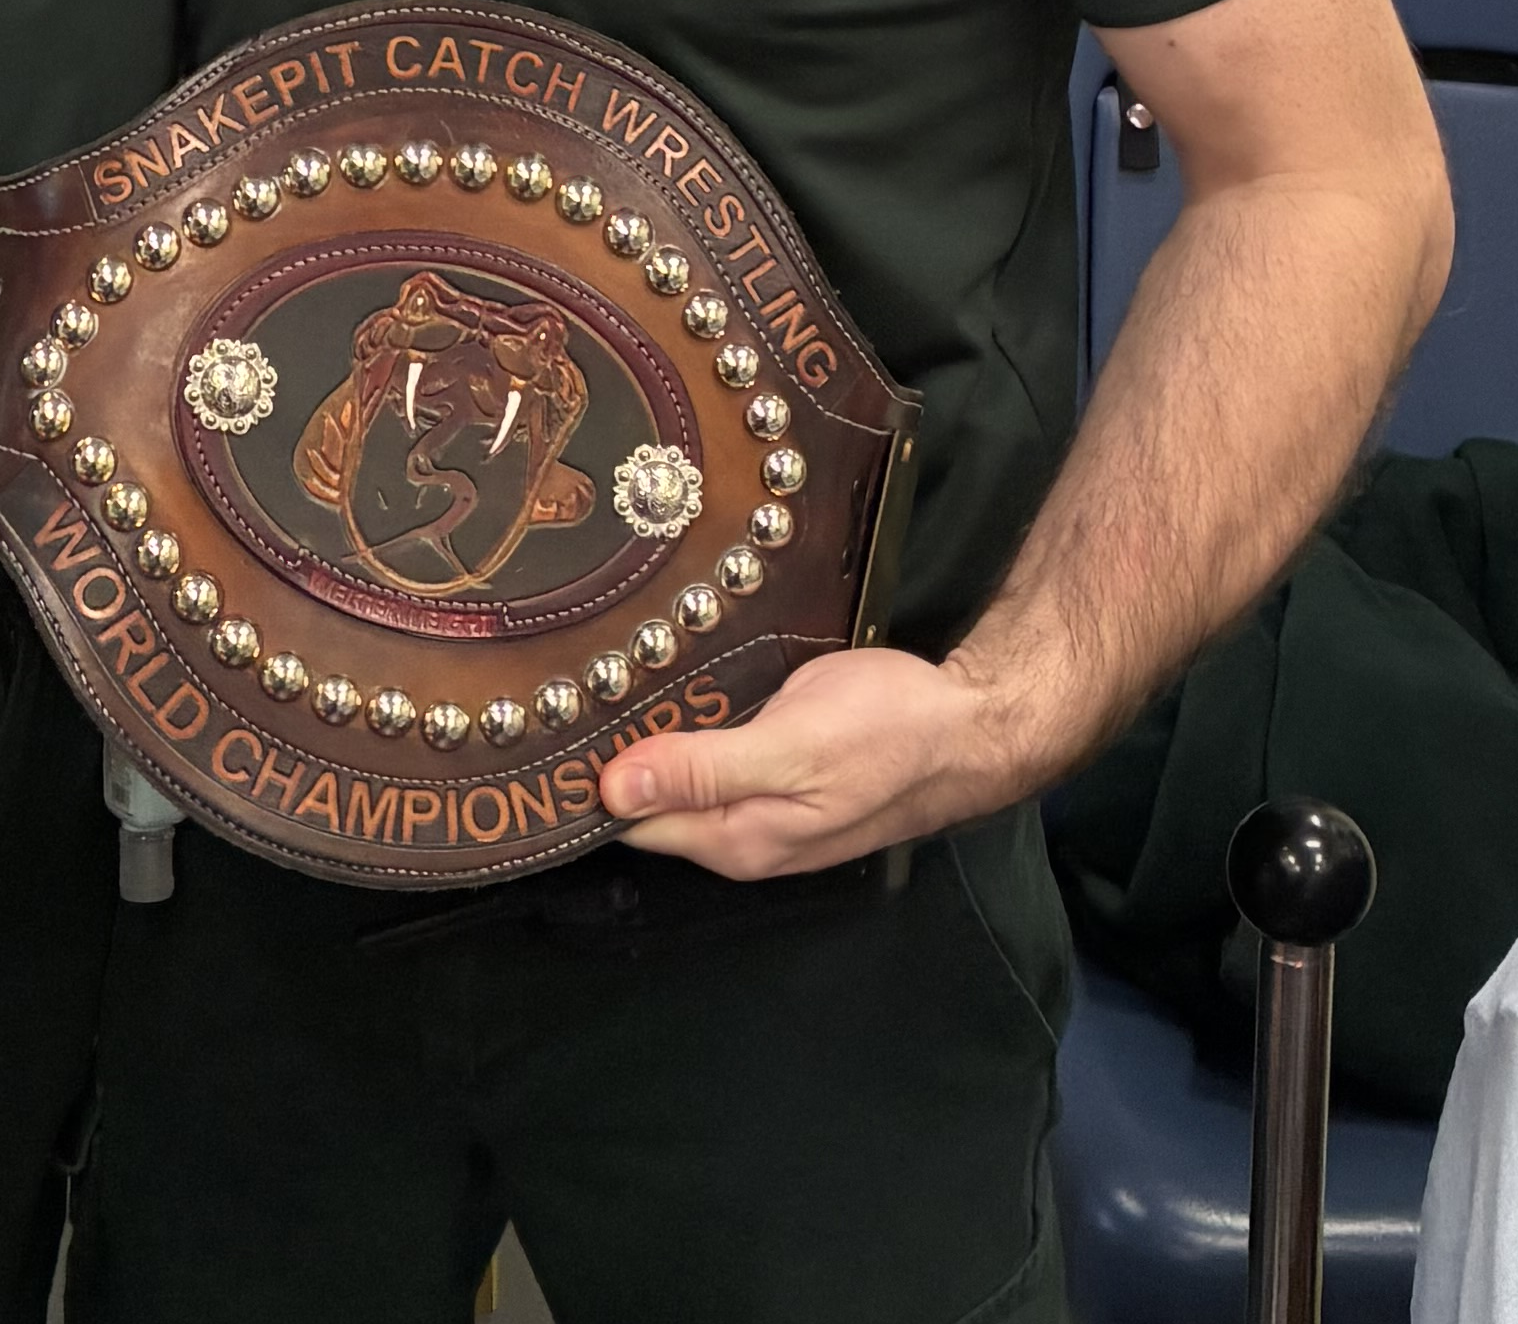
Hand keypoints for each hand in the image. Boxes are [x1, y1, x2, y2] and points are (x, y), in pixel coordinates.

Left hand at [599, 643, 1047, 880]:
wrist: (971, 724)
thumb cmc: (888, 732)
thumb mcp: (791, 747)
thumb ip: (702, 771)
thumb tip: (611, 791)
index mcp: (735, 840)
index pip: (629, 823)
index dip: (585, 779)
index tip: (546, 724)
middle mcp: (741, 836)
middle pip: (648, 803)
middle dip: (609, 758)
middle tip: (565, 686)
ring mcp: (763, 806)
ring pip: (679, 778)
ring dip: (647, 740)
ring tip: (601, 678)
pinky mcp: (781, 772)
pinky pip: (713, 758)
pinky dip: (688, 727)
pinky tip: (672, 687)